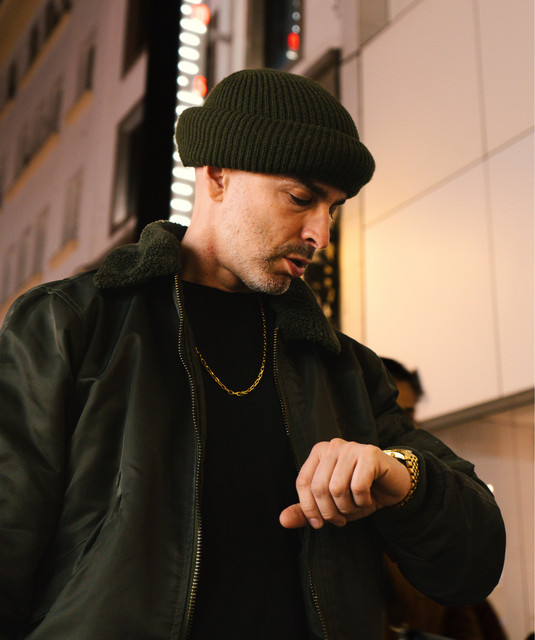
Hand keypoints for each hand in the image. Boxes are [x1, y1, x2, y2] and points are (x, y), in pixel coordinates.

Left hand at [280, 439, 410, 528]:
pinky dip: (363, 502)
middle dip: (330, 512)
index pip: (303, 483)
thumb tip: (282, 520)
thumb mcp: (330, 505)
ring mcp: (352, 447)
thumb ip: (306, 511)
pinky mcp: (370, 453)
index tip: (319, 523)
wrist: (392, 487)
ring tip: (355, 507)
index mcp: (319, 452)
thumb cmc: (359, 493)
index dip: (309, 508)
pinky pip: (358, 487)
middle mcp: (333, 445)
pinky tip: (369, 498)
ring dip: (348, 508)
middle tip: (341, 519)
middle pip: (320, 488)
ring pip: (338, 489)